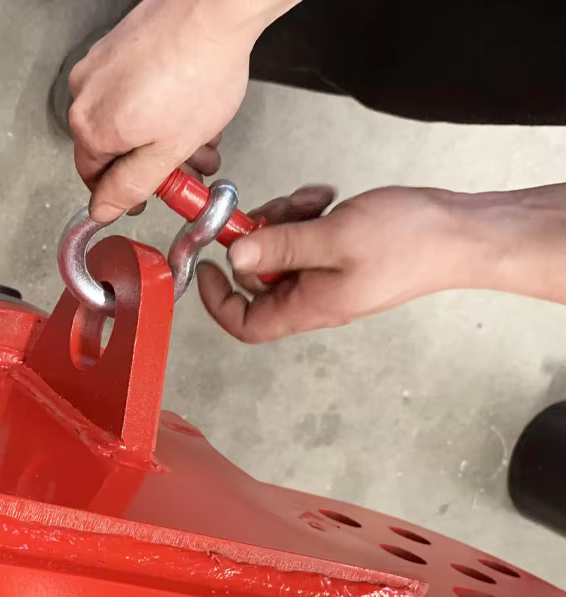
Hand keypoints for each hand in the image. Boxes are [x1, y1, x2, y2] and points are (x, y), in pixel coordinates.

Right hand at [68, 0, 292, 221]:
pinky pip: (132, 89)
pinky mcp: (118, 45)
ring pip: (126, 119)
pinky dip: (158, 105)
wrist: (216, 7)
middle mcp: (85, 93)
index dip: (126, 194)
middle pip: (112, 149)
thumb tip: (102, 210)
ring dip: (162, 137)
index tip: (153, 195)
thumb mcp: (166, 152)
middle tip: (188, 168)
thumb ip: (129, 187)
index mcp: (90, 127)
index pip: (95, 180)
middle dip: (153, 164)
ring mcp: (100, 65)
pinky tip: (189, 105)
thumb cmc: (198, 72)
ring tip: (200, 138)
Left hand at [197, 185, 474, 341]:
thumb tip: (235, 257)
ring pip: (281, 251)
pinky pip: (307, 237)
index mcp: (308, 306)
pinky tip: (328, 198)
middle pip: (258, 277)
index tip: (209, 264)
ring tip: (313, 202)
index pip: (245, 324)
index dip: (218, 300)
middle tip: (276, 212)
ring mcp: (328, 275)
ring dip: (285, 220)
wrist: (462, 233)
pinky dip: (309, 214)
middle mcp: (314, 297)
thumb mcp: (334, 238)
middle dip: (259, 239)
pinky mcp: (342, 254)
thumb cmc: (409, 241)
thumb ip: (281, 248)